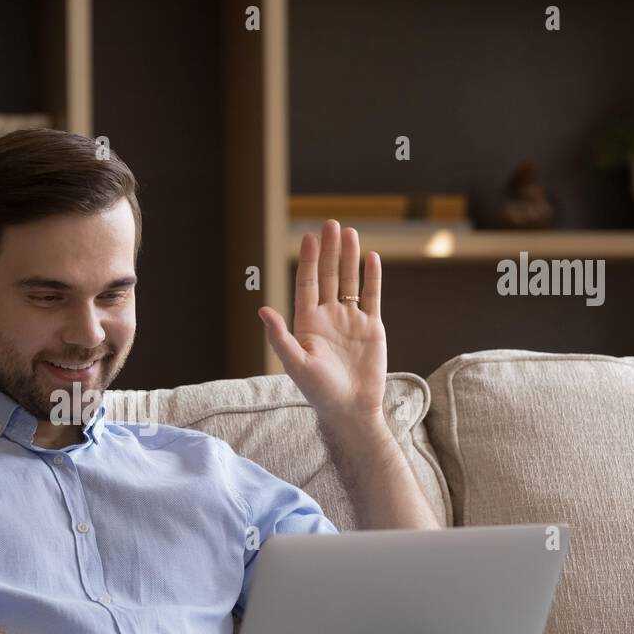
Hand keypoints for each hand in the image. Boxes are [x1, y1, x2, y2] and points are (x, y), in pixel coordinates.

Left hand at [258, 219, 387, 433]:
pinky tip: (371, 258)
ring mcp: (350, 321)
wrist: (351, 409)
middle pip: (328, 276)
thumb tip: (262, 309)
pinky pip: (371, 297)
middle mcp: (328, 317)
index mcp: (307, 323)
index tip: (310, 237)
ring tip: (351, 233)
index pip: (307, 284)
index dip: (309, 260)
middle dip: (330, 251)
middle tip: (331, 223)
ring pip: (349, 282)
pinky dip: (371, 278)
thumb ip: (280, 337)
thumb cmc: (319, 391)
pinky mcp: (371, 328)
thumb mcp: (296, 364)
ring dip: (349, 258)